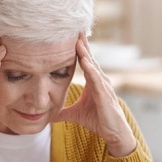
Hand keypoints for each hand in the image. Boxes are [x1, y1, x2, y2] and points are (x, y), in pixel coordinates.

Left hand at [56, 34, 136, 157]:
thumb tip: (48, 114)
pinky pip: (97, 79)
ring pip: (93, 66)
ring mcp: (104, 86)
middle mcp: (99, 80)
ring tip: (77, 40)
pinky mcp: (105, 95)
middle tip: (75, 27)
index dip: (78, 48)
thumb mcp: (76, 114)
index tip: (69, 35)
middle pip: (89, 58)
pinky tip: (85, 60)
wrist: (114, 133)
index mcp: (92, 82)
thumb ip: (62, 111)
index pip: (84, 61)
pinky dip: (91, 69)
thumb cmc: (99, 121)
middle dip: (82, 44)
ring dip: (85, 53)